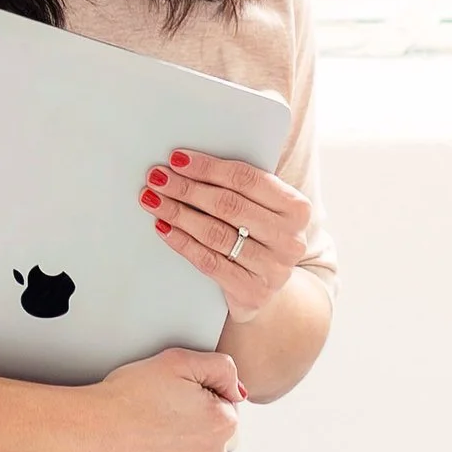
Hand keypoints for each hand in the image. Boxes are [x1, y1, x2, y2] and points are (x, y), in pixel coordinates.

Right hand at [83, 347, 241, 451]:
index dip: (199, 402)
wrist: (90, 433)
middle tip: (162, 421)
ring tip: (152, 442)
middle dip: (198, 432)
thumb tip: (238, 391)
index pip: (226, 411)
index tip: (174, 401)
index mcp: (223, 422)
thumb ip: (220, 368)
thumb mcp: (178, 361)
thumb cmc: (127, 396)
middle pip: (217, 442)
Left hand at [140, 148, 312, 318]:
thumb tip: (187, 163)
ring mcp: (273, 268)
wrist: (268, 287)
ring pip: (215, 234)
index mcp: (297, 208)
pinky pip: (209, 262)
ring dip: (178, 214)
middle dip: (187, 189)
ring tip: (153, 200)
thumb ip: (241, 188)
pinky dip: (182, 242)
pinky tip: (164, 229)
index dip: (208, 167)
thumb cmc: (259, 237)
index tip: (177, 159)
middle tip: (158, 179)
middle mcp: (289, 239)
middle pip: (228, 206)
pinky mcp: (252, 292)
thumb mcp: (263, 210)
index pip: (247, 180)